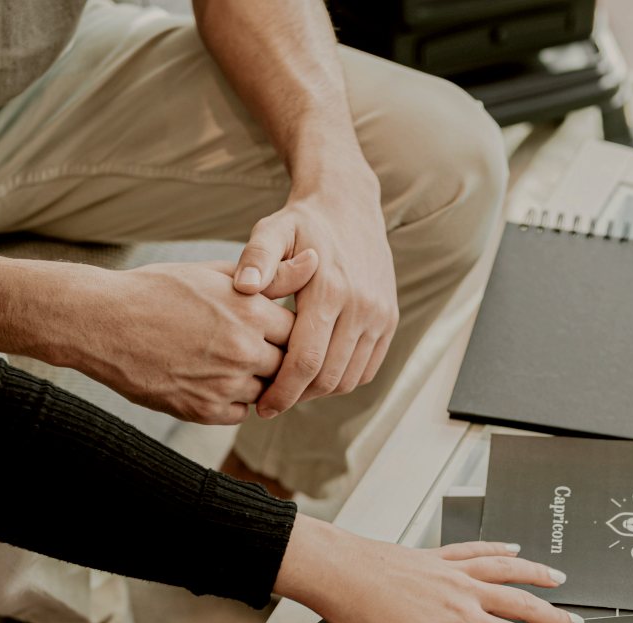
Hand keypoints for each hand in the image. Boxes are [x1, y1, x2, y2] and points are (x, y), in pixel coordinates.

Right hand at [64, 250, 317, 424]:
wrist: (101, 322)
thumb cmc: (158, 290)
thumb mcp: (216, 274)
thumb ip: (273, 276)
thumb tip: (317, 260)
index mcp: (250, 311)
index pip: (299, 331)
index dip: (288, 329)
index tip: (275, 326)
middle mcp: (243, 350)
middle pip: (287, 364)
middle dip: (278, 357)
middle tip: (258, 348)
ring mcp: (223, 384)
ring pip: (266, 392)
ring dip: (258, 381)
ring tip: (233, 362)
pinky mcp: (202, 410)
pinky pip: (240, 413)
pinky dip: (235, 401)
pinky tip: (215, 380)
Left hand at [233, 169, 398, 418]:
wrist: (350, 205)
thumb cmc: (302, 222)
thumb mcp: (271, 230)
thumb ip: (256, 259)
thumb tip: (243, 287)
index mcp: (330, 290)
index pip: (306, 360)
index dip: (283, 391)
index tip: (261, 407)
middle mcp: (361, 306)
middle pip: (328, 377)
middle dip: (297, 398)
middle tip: (270, 404)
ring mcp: (380, 315)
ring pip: (349, 378)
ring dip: (320, 392)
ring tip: (291, 391)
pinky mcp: (389, 319)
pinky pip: (368, 368)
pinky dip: (343, 380)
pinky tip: (316, 375)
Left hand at [275, 516, 583, 622]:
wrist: (342, 575)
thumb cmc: (368, 618)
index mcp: (462, 621)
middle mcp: (463, 590)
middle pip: (520, 602)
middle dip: (552, 614)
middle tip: (574, 622)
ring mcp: (451, 569)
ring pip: (505, 569)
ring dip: (536, 575)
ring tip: (558, 579)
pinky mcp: (435, 555)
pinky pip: (476, 548)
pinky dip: (498, 548)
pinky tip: (511, 547)